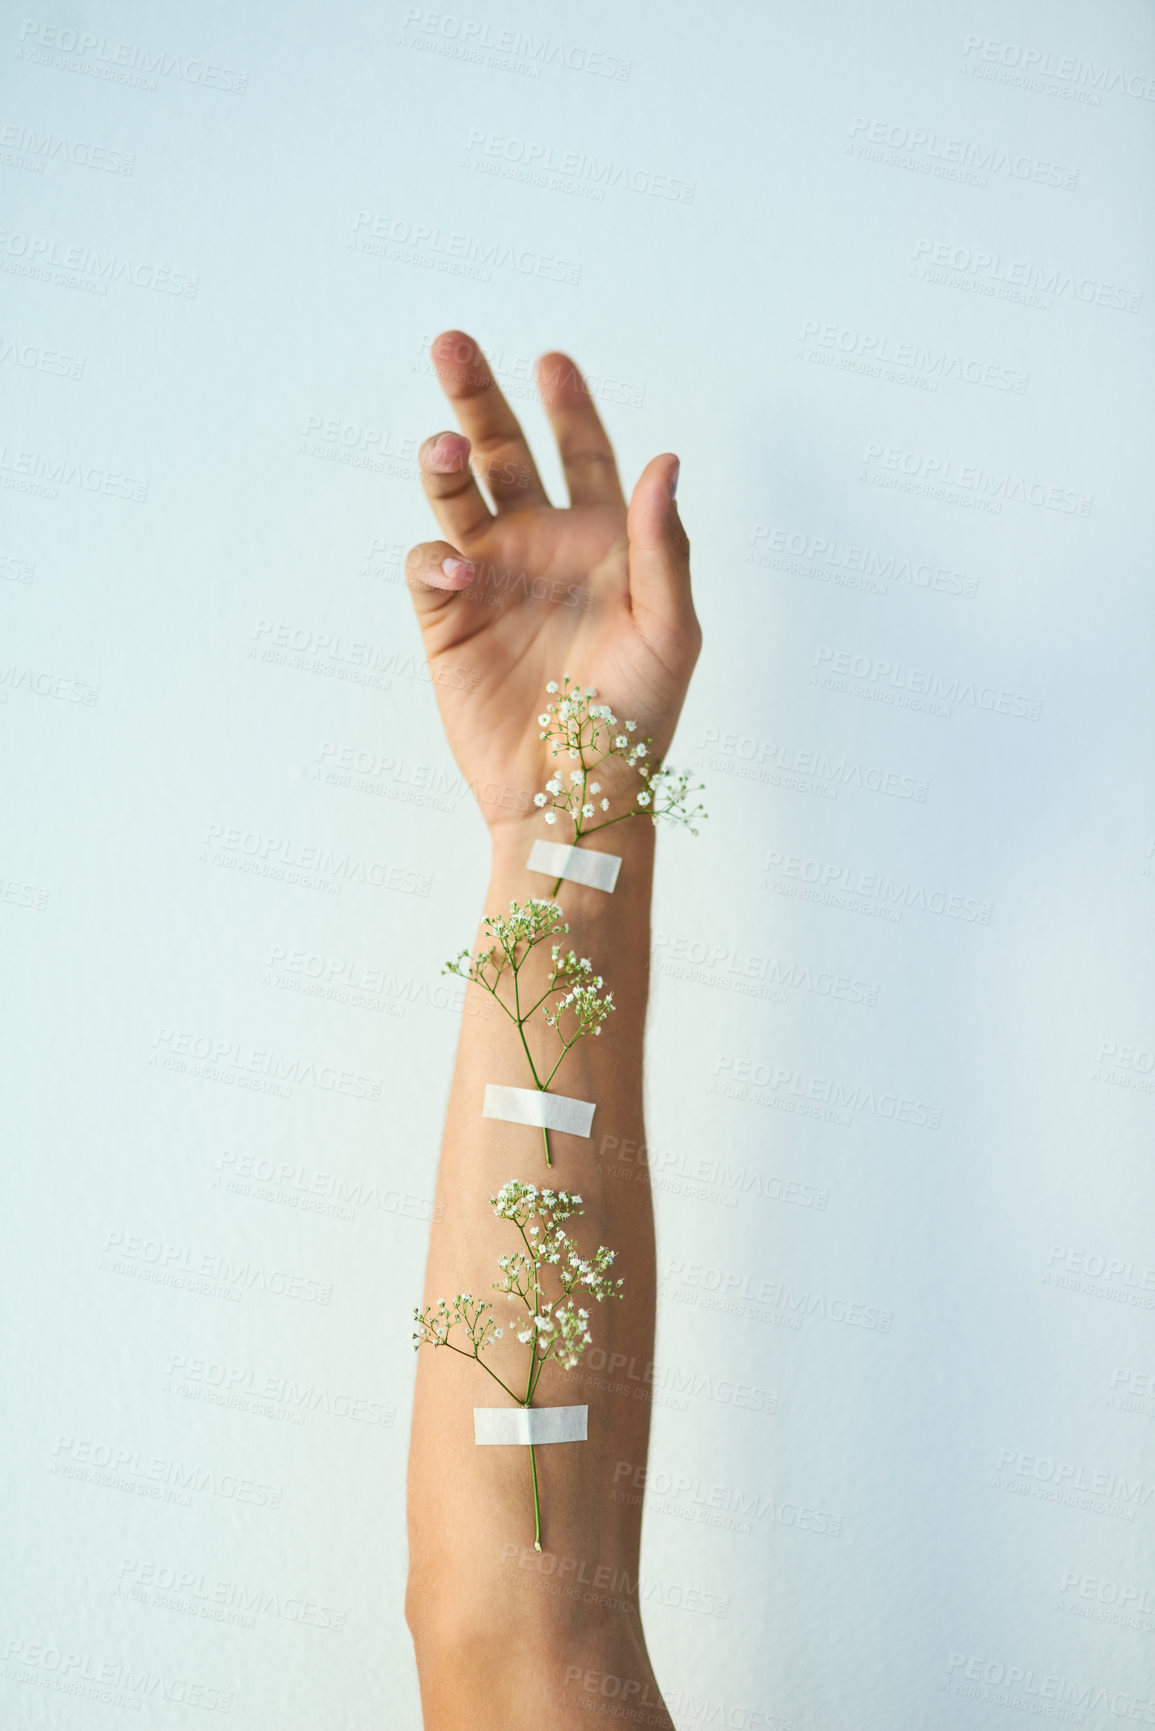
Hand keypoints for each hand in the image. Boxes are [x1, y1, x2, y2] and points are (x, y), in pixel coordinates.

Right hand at [405, 331, 700, 829]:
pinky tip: (457, 566)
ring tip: (444, 449)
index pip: (585, 454)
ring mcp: (492, 578)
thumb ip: (666, 545)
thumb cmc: (635, 719)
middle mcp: (543, 548)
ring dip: (446, 462)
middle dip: (480, 398)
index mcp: (603, 542)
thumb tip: (666, 459)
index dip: (570, 407)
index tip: (553, 361)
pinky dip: (434, 551)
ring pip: (457, 494)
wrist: (573, 794)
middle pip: (506, 451)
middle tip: (452, 344)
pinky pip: (429, 562)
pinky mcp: (447, 617)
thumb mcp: (671, 630)